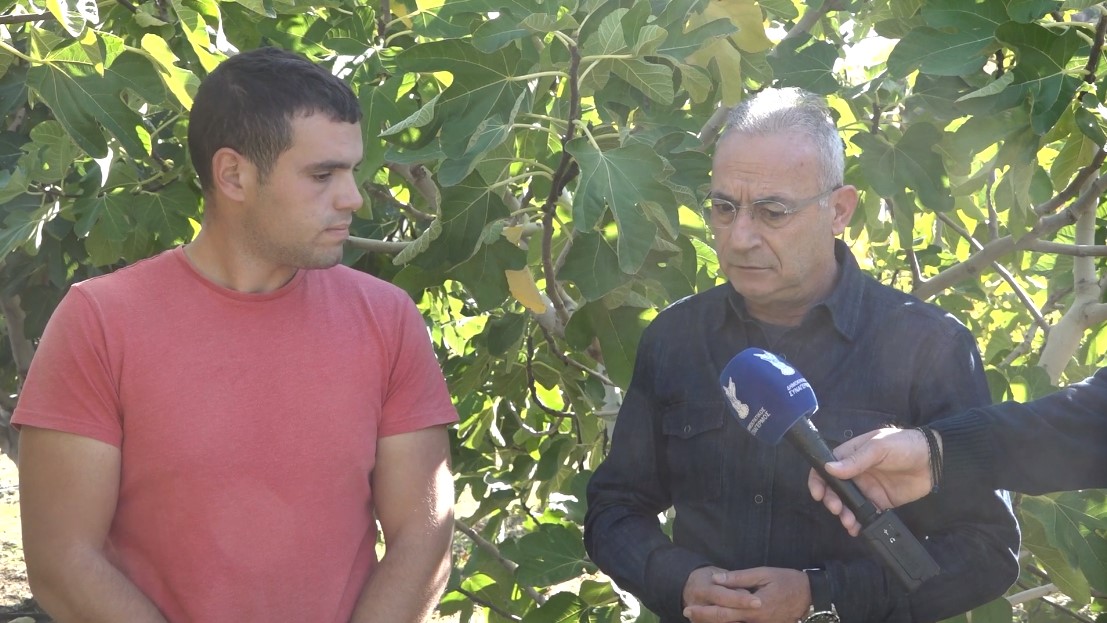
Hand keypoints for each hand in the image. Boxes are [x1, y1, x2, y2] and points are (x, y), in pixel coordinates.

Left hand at [685, 567, 807, 622]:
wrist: (810, 596)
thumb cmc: (786, 581)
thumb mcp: (763, 573)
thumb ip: (738, 578)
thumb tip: (716, 579)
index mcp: (753, 607)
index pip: (724, 611)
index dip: (705, 611)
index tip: (689, 608)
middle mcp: (756, 620)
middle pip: (725, 622)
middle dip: (705, 618)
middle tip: (688, 614)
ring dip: (716, 622)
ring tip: (699, 618)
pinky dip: (731, 622)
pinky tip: (721, 619)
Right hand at [807, 428, 932, 534]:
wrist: (934, 461)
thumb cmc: (904, 445)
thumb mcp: (879, 447)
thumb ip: (856, 460)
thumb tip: (830, 469)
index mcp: (851, 455)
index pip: (826, 467)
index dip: (818, 480)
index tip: (818, 493)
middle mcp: (855, 473)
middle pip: (834, 489)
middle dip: (831, 500)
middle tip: (836, 508)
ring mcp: (867, 489)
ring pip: (848, 504)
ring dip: (843, 514)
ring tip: (848, 522)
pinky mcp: (880, 502)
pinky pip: (865, 514)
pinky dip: (858, 523)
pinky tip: (856, 528)